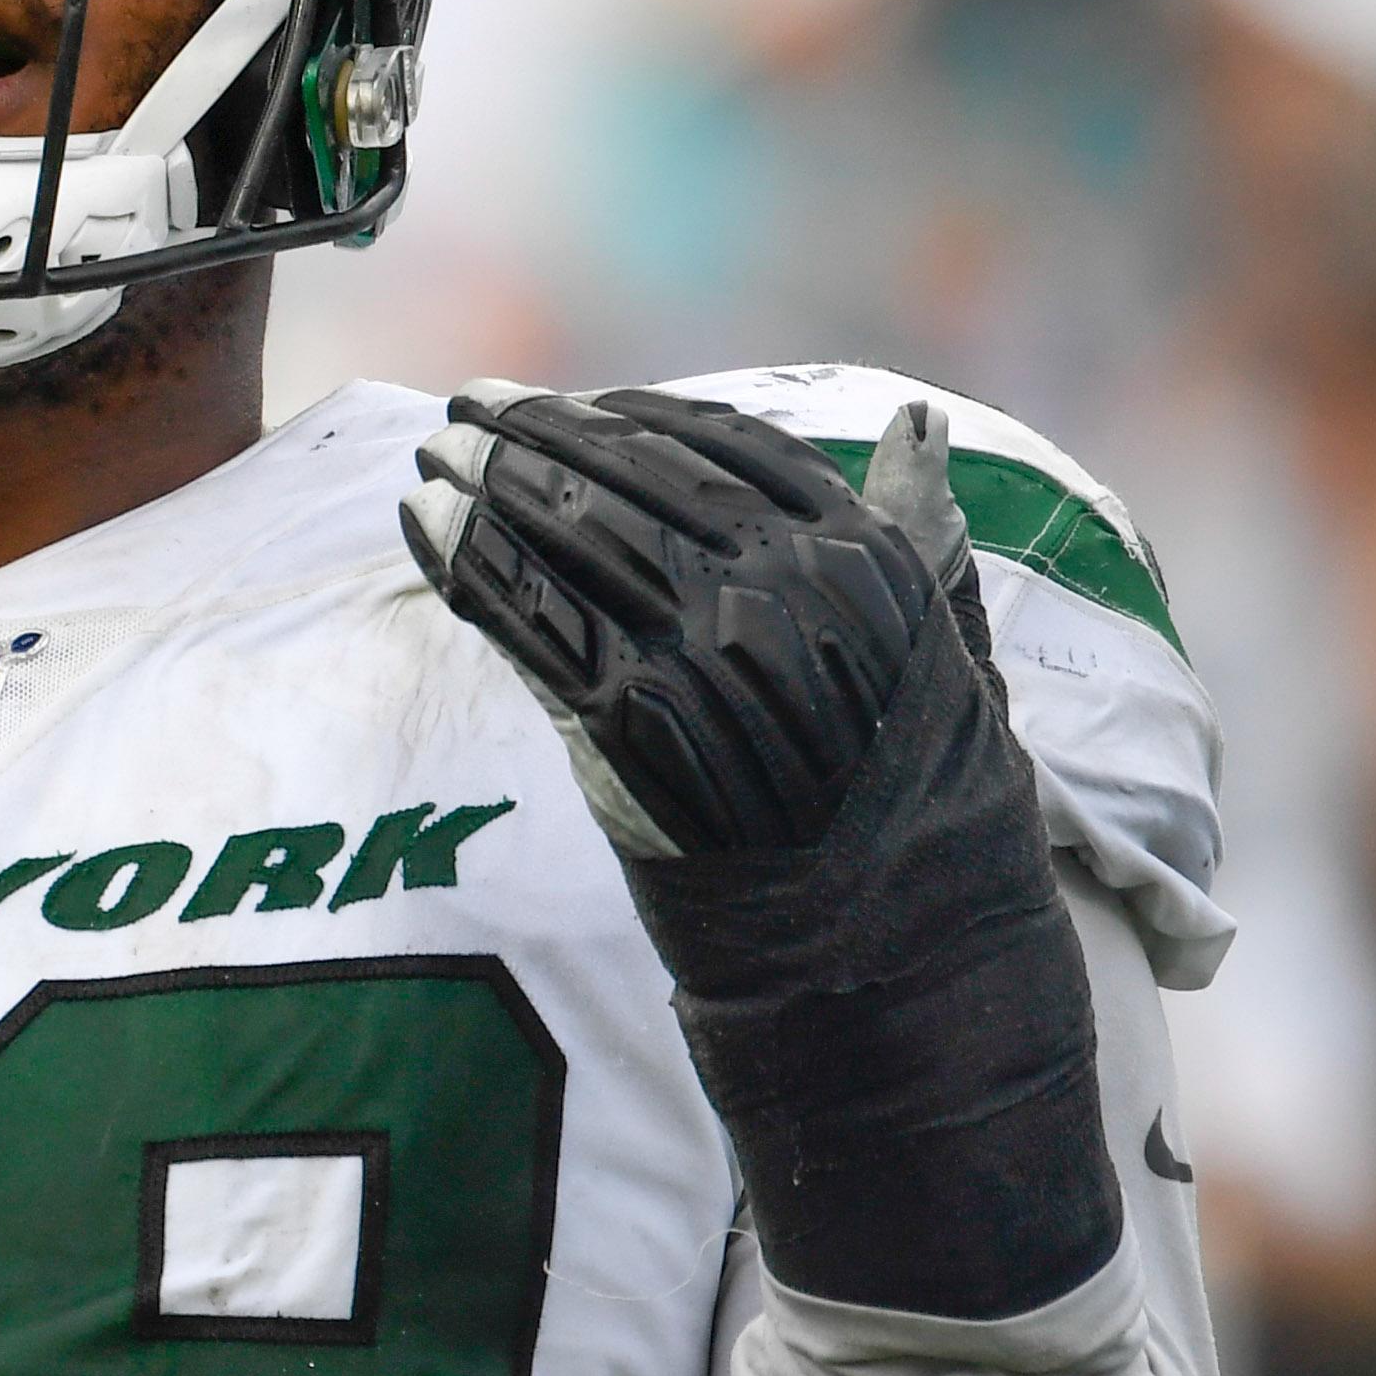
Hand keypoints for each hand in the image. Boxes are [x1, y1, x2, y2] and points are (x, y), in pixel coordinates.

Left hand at [398, 382, 1115, 1320]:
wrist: (898, 972)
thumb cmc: (929, 825)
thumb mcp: (954, 665)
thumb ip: (925, 544)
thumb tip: (919, 425)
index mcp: (867, 565)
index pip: (726, 451)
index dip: (633, 419)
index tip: (566, 403)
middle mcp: (787, 596)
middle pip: (631, 484)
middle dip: (534, 441)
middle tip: (463, 412)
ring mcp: (706, 659)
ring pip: (568, 543)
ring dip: (483, 494)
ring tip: (427, 461)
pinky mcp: (632, 731)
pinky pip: (530, 627)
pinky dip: (466, 571)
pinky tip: (421, 535)